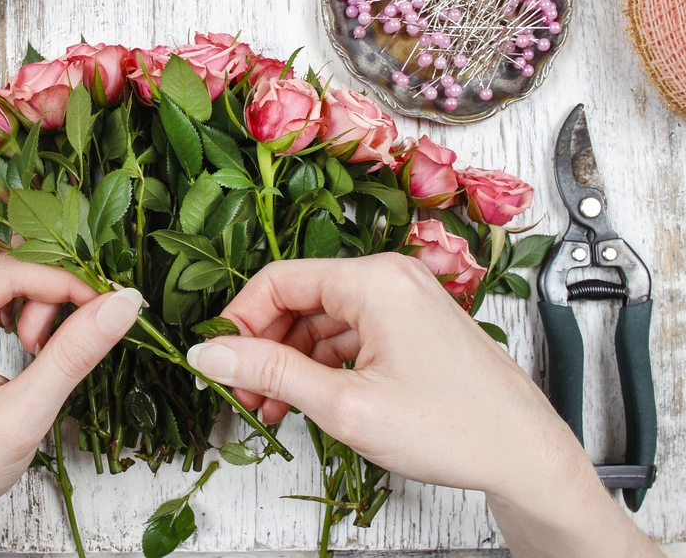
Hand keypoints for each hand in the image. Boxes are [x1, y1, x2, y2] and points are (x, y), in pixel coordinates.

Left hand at [0, 214, 141, 557]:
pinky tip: (32, 337)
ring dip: (29, 280)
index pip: (1, 270)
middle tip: (75, 302)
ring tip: (39, 339)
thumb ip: (73, 354)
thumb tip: (123, 302)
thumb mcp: (25, 414)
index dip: (60, 280)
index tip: (104, 301)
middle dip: (39, 266)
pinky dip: (23, 295)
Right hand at [185, 255, 660, 557]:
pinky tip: (308, 400)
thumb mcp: (345, 404)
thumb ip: (270, 372)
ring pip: (323, 319)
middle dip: (264, 347)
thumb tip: (208, 352)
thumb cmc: (452, 427)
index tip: (218, 361)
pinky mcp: (413, 326)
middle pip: (300, 298)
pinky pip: (352, 334)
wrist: (526, 455)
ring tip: (270, 408)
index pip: (279, 279)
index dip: (240, 320)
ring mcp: (405, 301)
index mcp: (374, 281)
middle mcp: (390, 279)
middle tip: (242, 393)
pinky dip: (323, 364)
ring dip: (291, 361)